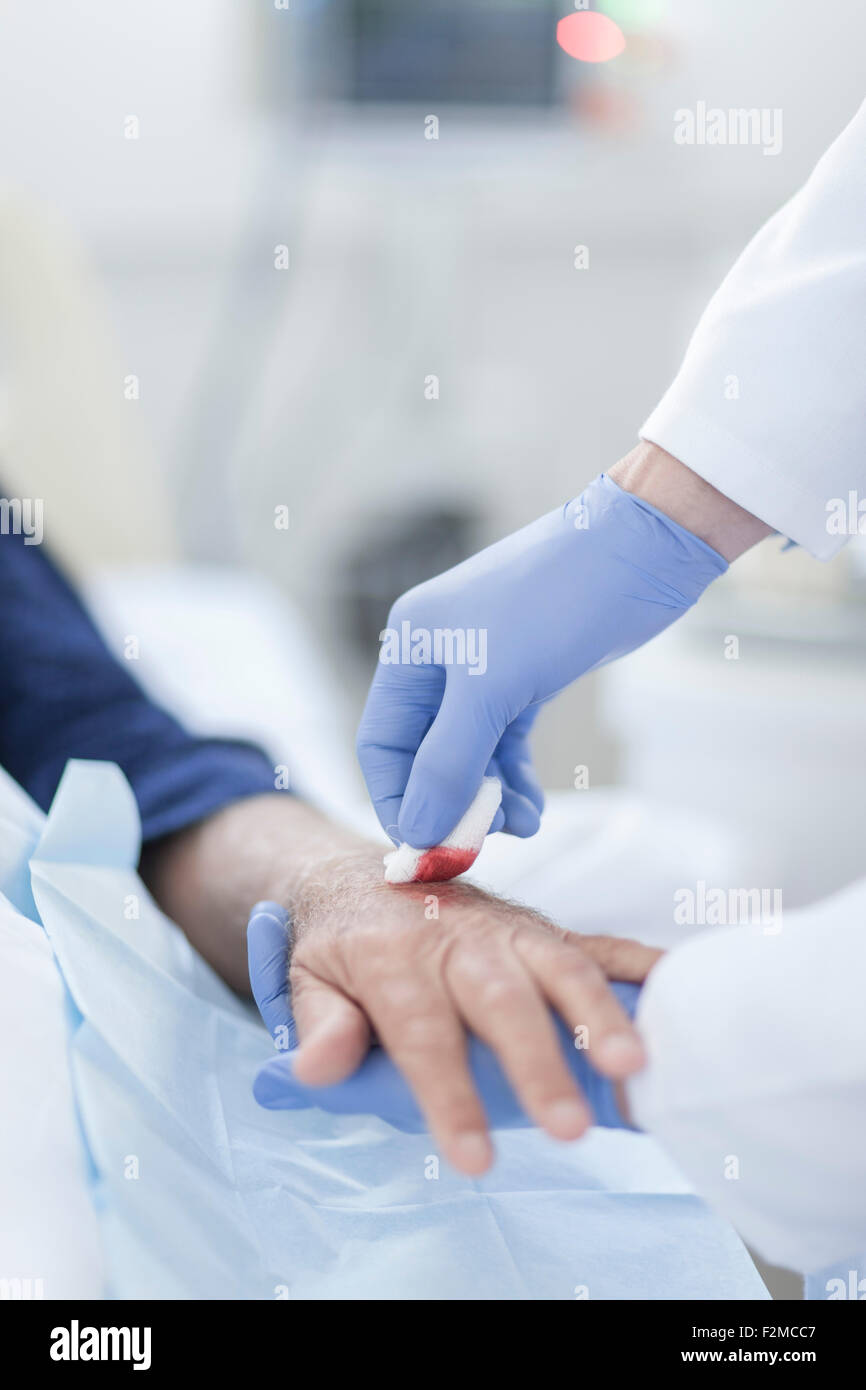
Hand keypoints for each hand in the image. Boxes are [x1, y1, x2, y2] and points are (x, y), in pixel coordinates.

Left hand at [247, 855, 660, 1173]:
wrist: (363, 871)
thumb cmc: (340, 941)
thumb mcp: (306, 977)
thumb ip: (320, 1023)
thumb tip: (317, 1070)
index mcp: (393, 957)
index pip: (423, 1033)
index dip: (449, 1095)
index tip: (473, 1156)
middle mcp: (458, 939)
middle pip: (502, 1000)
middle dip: (538, 1062)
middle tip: (571, 1127)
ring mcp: (509, 930)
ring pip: (559, 967)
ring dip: (598, 1015)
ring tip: (633, 1068)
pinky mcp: (543, 930)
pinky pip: (598, 944)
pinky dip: (641, 966)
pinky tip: (679, 990)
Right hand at [356, 468, 726, 850]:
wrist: (641, 551)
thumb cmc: (557, 602)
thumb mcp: (493, 687)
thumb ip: (449, 762)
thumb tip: (417, 829)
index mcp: (412, 645)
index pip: (381, 742)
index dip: (397, 799)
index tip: (425, 848)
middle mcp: (440, 659)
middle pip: (424, 754)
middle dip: (450, 802)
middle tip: (481, 842)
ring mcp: (485, 671)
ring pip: (469, 755)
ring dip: (489, 798)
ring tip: (522, 824)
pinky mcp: (526, 680)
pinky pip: (504, 746)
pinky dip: (514, 780)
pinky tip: (531, 810)